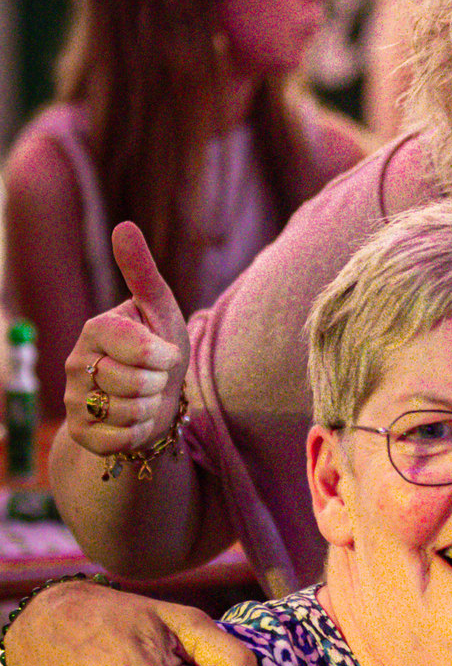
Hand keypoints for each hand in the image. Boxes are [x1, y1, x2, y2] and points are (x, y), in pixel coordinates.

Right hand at [64, 223, 189, 465]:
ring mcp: (74, 399)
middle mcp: (76, 362)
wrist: (153, 401)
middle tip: (154, 379)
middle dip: (159, 384)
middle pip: (134, 383)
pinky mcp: (79, 433)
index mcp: (96, 328)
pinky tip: (134, 421)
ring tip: (145, 398)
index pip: (137, 347)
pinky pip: (120, 440)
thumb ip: (142, 272)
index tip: (164, 352)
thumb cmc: (160, 349)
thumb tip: (123, 226)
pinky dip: (138, 433)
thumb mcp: (160, 310)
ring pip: (128, 412)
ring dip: (150, 409)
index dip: (162, 355)